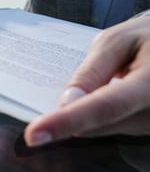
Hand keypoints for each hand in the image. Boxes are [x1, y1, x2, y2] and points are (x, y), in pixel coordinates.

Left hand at [25, 15, 149, 146]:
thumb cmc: (146, 37)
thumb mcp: (117, 41)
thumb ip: (92, 71)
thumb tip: (67, 103)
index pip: (105, 107)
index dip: (67, 121)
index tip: (33, 135)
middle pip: (97, 125)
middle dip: (70, 113)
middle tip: (56, 92)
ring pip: (101, 129)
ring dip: (86, 112)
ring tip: (97, 82)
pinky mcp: (148, 130)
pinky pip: (111, 127)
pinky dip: (97, 114)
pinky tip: (99, 93)